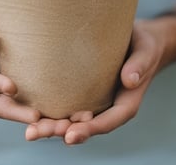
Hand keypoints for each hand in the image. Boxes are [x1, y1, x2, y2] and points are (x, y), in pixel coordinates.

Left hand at [25, 19, 166, 144]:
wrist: (140, 39)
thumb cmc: (145, 44)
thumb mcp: (145, 51)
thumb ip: (140, 65)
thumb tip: (130, 80)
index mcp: (126, 104)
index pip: (107, 122)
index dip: (88, 130)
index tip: (70, 135)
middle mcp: (108, 107)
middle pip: (84, 126)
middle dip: (60, 132)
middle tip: (36, 133)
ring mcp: (95, 102)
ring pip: (72, 120)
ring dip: (51, 127)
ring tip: (30, 131)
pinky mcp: (84, 91)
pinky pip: (67, 105)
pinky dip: (51, 111)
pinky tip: (31, 113)